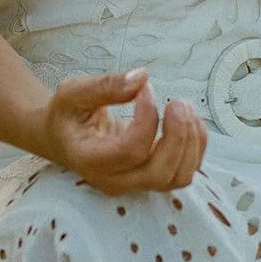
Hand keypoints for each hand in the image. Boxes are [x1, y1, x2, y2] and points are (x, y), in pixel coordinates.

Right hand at [41, 69, 206, 194]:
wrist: (65, 137)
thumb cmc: (68, 113)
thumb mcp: (74, 92)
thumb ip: (105, 86)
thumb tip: (142, 77)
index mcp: (90, 159)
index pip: (130, 150)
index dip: (147, 118)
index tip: (146, 89)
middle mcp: (114, 180)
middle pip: (159, 173)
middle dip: (178, 136)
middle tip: (178, 102)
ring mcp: (135, 183)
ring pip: (178, 177)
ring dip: (190, 141)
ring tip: (184, 106)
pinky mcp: (152, 177)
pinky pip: (185, 171)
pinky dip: (195, 145)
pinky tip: (188, 118)